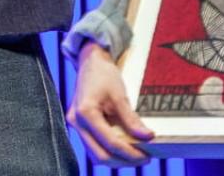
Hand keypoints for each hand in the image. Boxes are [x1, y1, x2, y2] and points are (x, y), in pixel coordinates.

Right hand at [65, 43, 153, 165]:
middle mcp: (76, 122)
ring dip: (116, 159)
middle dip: (123, 161)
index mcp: (85, 112)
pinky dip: (108, 151)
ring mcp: (75, 125)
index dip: (130, 152)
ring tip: (135, 155)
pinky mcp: (79, 125)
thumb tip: (147, 137)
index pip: (110, 142)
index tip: (147, 155)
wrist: (90, 62)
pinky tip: (123, 148)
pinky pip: (93, 146)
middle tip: (144, 158)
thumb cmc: (103, 74)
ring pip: (95, 155)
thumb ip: (131, 118)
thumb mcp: (119, 94)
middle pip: (100, 155)